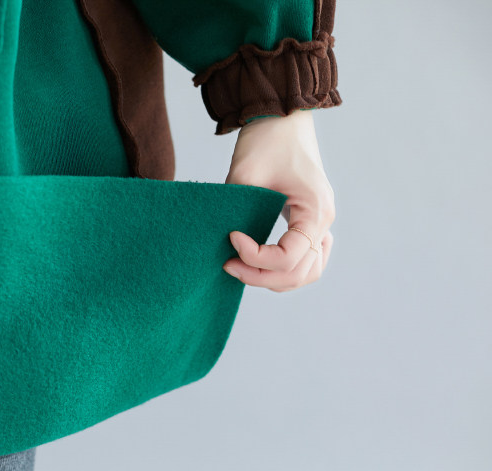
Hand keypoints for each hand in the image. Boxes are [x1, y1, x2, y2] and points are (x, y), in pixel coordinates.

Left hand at [222, 109, 334, 291]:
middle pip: (299, 273)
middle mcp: (323, 220)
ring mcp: (320, 222)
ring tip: (241, 266)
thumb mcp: (245, 176)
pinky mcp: (310, 220)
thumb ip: (237, 213)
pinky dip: (284, 268)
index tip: (231, 237)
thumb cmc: (265, 140)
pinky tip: (258, 261)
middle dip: (261, 276)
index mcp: (314, 210)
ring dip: (273, 278)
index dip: (255, 258)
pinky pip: (306, 259)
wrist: (281, 116)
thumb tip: (223, 245)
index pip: (288, 259)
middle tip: (228, 264)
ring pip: (306, 272)